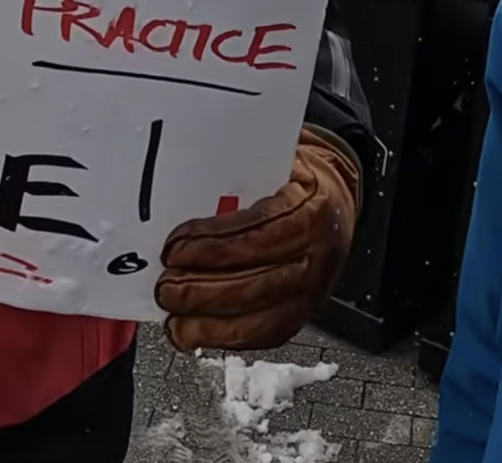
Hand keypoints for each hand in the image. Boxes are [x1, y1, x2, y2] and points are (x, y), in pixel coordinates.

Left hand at [156, 126, 361, 351]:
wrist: (335, 201)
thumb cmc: (298, 182)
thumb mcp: (274, 164)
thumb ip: (234, 182)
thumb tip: (178, 196)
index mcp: (311, 209)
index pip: (258, 233)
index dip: (213, 245)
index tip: (174, 249)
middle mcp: (316, 254)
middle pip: (256, 283)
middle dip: (203, 290)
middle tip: (165, 288)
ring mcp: (313, 289)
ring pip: (260, 317)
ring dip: (209, 321)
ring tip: (173, 317)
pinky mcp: (304, 313)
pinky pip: (266, 335)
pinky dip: (227, 337)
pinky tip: (196, 333)